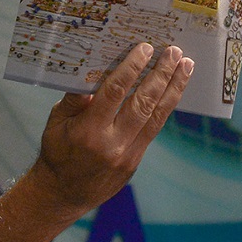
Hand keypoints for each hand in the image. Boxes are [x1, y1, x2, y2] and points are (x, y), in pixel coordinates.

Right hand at [31, 43, 193, 212]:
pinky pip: (154, 129)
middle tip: (174, 52)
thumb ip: (75, 99)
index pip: (114, 92)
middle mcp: (111, 143)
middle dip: (162, 74)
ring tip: (186, 66)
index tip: (145, 48)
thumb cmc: (57, 151)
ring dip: (173, 89)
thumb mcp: (55, 121)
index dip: (132, 68)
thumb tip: (95, 73)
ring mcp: (127, 154)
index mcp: (88, 130)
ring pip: (156, 116)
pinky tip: (173, 90)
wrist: (63, 192)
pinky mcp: (135, 161)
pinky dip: (165, 107)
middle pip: (142, 102)